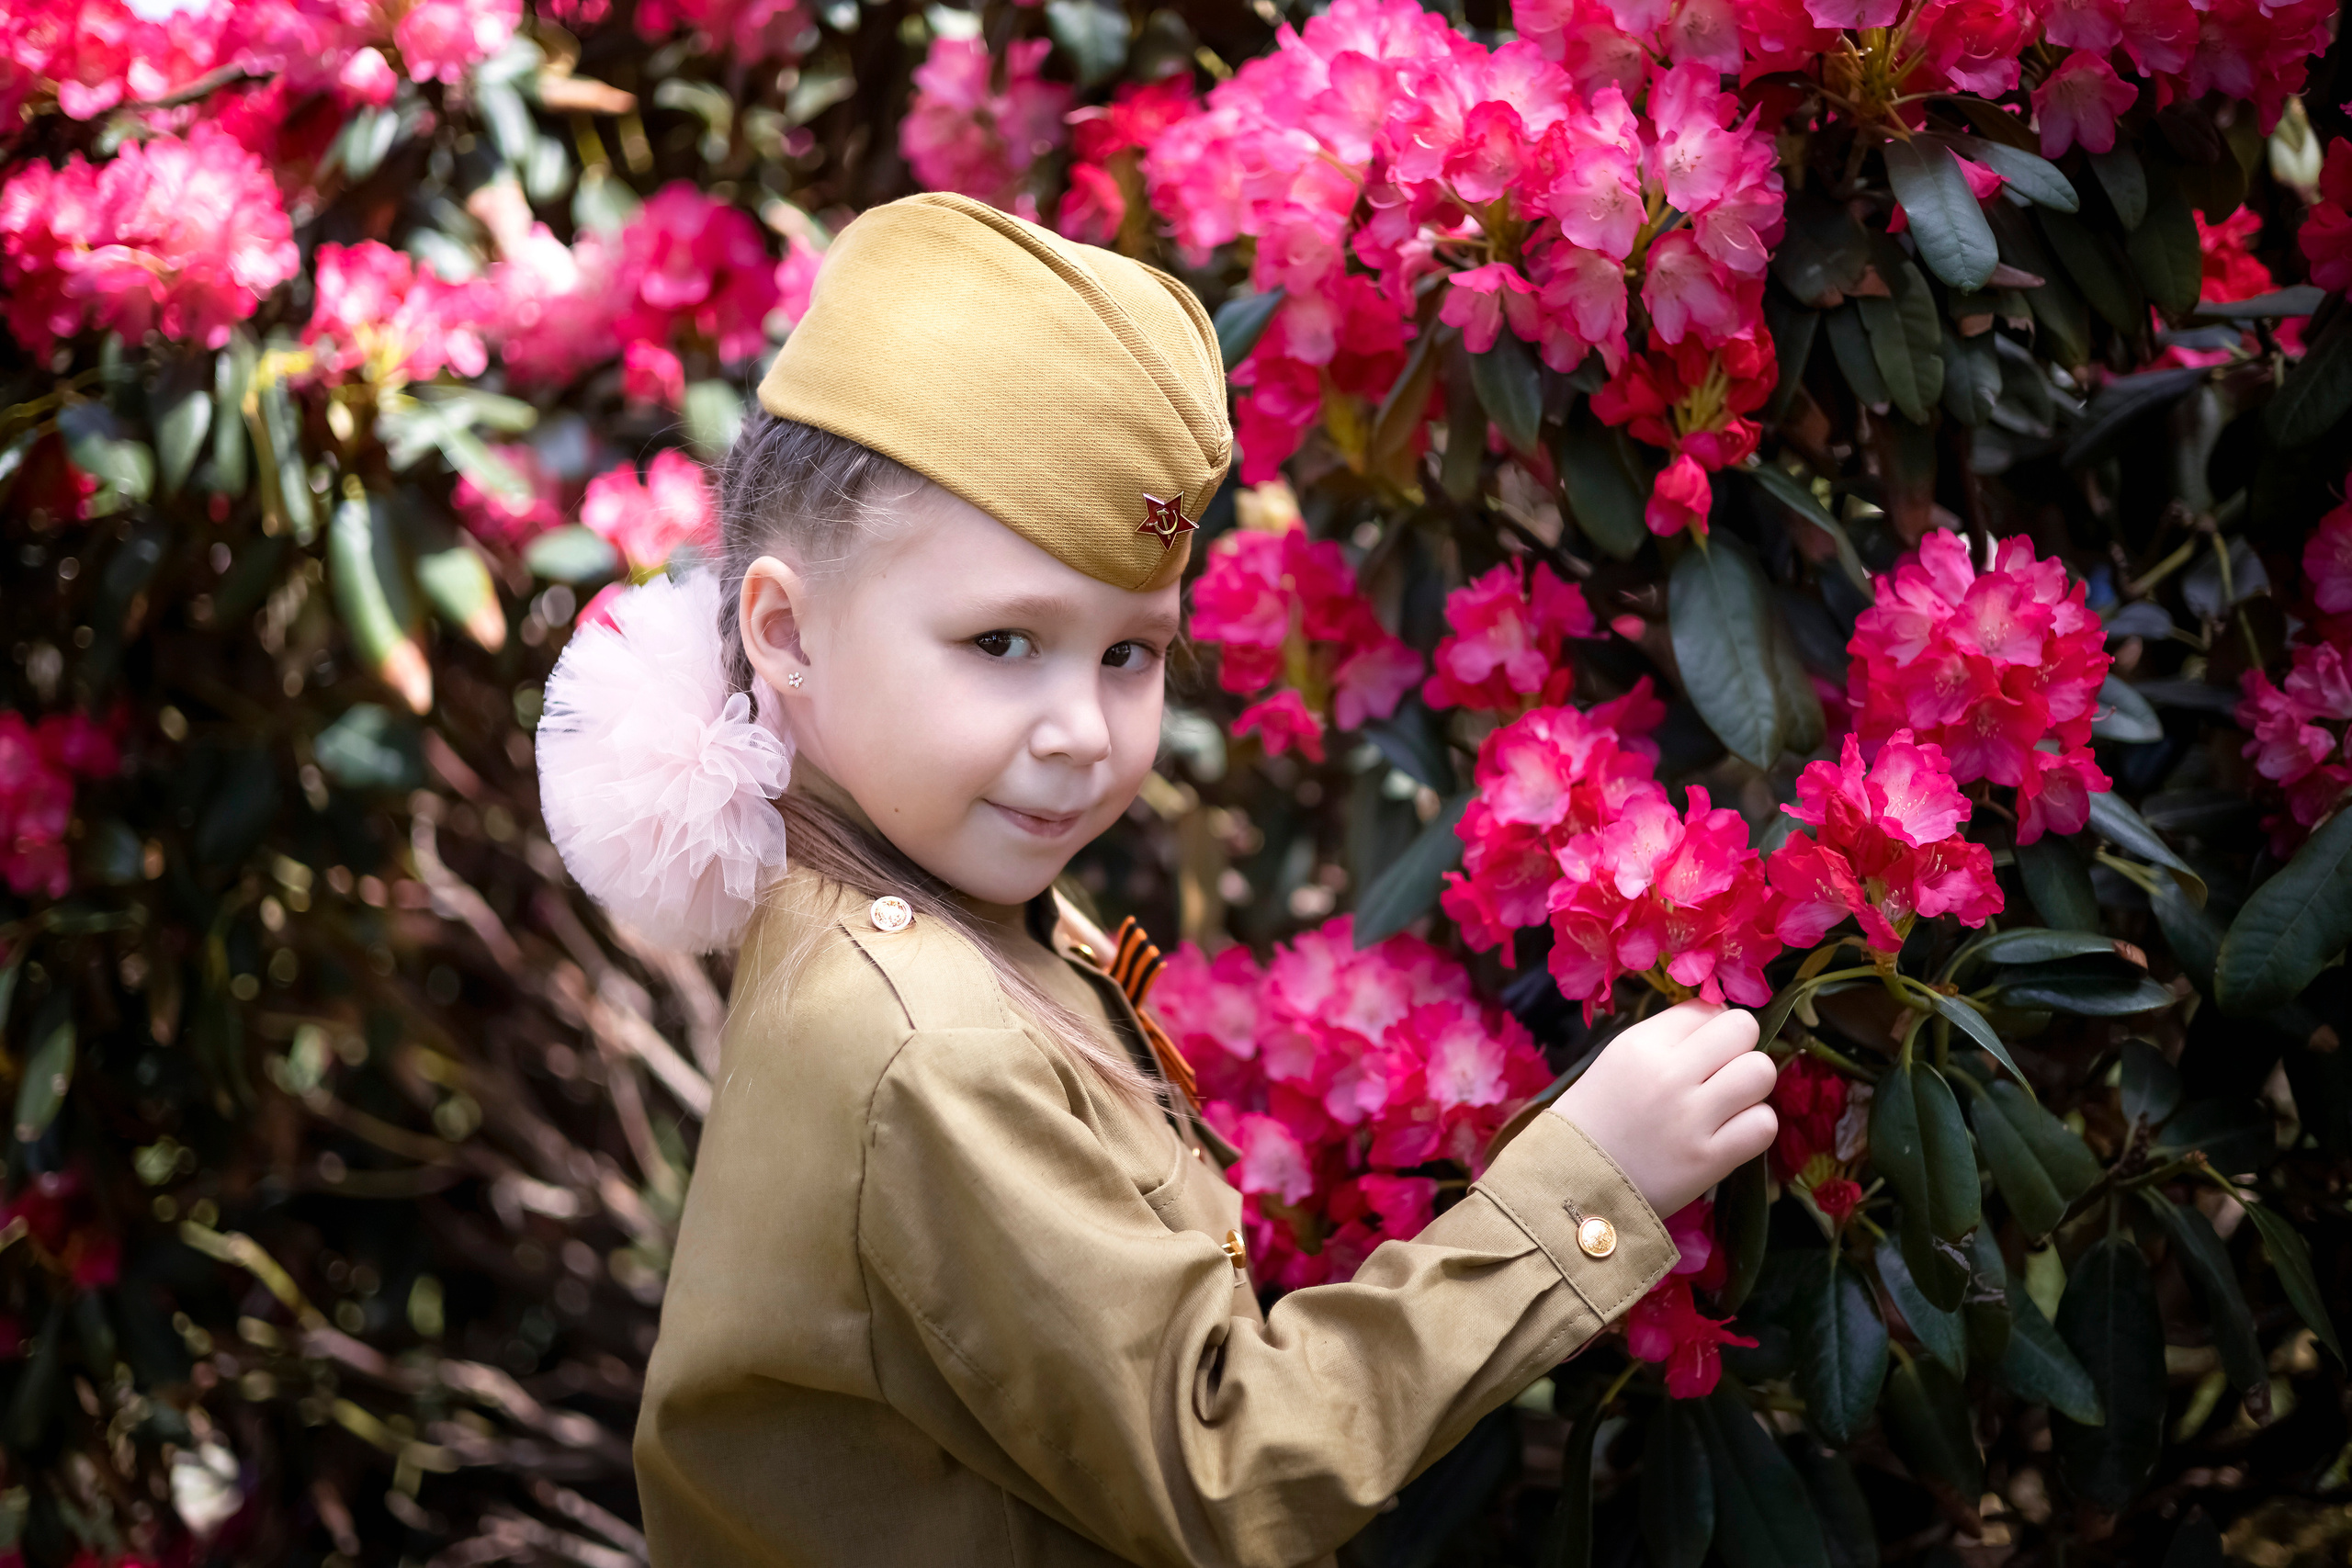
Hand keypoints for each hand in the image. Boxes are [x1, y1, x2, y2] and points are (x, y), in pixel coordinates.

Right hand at [1547, 1001, 1777, 1219]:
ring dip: (1751, 1087)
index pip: (1706, 1009)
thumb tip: (1720, 1023)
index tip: (1700, 1052)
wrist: (1571, 1184)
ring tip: (1729, 1103)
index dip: (1710, 1029)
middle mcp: (1669, 1073)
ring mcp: (1691, 1116)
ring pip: (1761, 1072)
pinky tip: (1732, 1133)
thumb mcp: (1617, 1060)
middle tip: (1722, 1073)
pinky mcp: (1709, 1159)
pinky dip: (1754, 1127)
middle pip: (1742, 1029)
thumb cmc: (1595, 1120)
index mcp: (1640, 1044)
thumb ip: (1666, 1039)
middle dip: (1738, 1049)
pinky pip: (1764, 1124)